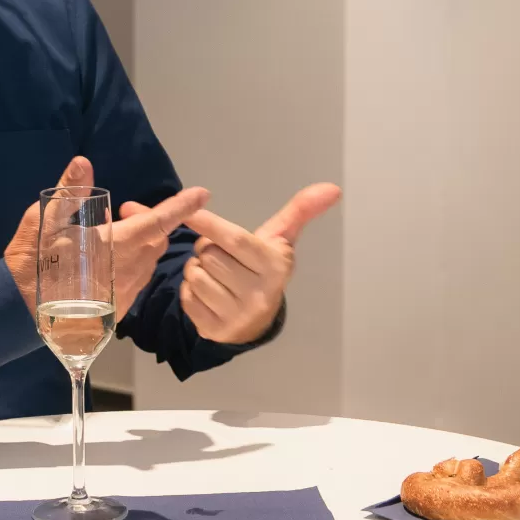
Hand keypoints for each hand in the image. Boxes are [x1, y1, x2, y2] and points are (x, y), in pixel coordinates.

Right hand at [4, 157, 210, 316]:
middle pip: (156, 240)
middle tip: (123, 211)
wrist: (17, 312)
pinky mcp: (117, 307)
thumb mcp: (44, 221)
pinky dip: (132, 261)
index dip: (182, 206)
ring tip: (112, 233)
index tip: (202, 194)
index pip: (159, 222)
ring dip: (140, 242)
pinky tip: (108, 259)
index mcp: (118, 245)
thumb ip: (69, 192)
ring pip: (148, 260)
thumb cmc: (32, 263)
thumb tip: (84, 164)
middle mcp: (130, 269)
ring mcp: (125, 291)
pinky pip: (136, 278)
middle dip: (149, 220)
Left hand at [178, 183, 341, 343]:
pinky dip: (189, 289)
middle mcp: (259, 294)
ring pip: (195, 275)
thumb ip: (301, 210)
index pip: (236, 240)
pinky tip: (207, 291)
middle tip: (221, 253)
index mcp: (275, 267)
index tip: (192, 212)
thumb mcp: (282, 239)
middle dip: (207, 248)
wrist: (258, 318)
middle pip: (210, 255)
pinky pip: (186, 297)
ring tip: (215, 272)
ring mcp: (237, 316)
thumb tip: (333, 188)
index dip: (212, 224)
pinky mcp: (215, 330)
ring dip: (196, 268)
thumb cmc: (265, 268)